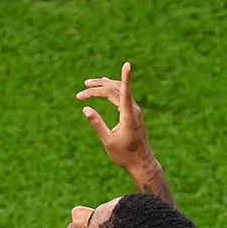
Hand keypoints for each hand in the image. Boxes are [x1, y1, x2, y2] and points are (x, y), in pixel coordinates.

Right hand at [76, 61, 158, 178]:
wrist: (142, 163)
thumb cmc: (125, 156)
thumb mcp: (108, 142)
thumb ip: (97, 124)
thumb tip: (86, 109)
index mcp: (128, 116)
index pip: (125, 92)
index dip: (126, 77)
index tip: (127, 64)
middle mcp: (134, 110)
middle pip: (116, 89)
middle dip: (99, 86)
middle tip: (84, 86)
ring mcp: (135, 111)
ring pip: (120, 91)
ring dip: (104, 86)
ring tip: (89, 84)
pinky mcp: (134, 113)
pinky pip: (123, 96)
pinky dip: (112, 90)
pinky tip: (104, 88)